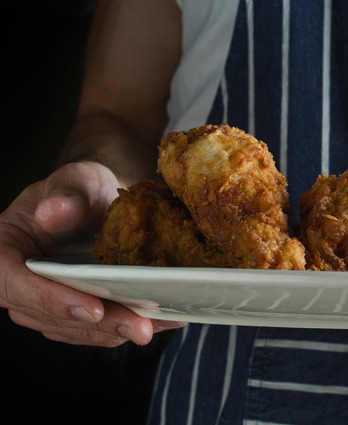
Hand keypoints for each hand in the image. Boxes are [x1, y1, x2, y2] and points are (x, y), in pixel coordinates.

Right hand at [0, 161, 183, 346]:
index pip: (17, 285)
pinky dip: (128, 327)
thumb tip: (53, 211)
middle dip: (100, 325)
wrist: (101, 203)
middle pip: (53, 316)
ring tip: (159, 325)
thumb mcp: (76, 179)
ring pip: (78, 330)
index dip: (53, 300)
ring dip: (119, 332)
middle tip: (140, 328)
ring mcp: (46, 304)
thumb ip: (66, 193)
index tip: (93, 307)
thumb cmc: (83, 189)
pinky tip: (161, 321)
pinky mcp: (74, 314)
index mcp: (3, 251)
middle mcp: (19, 285)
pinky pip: (97, 330)